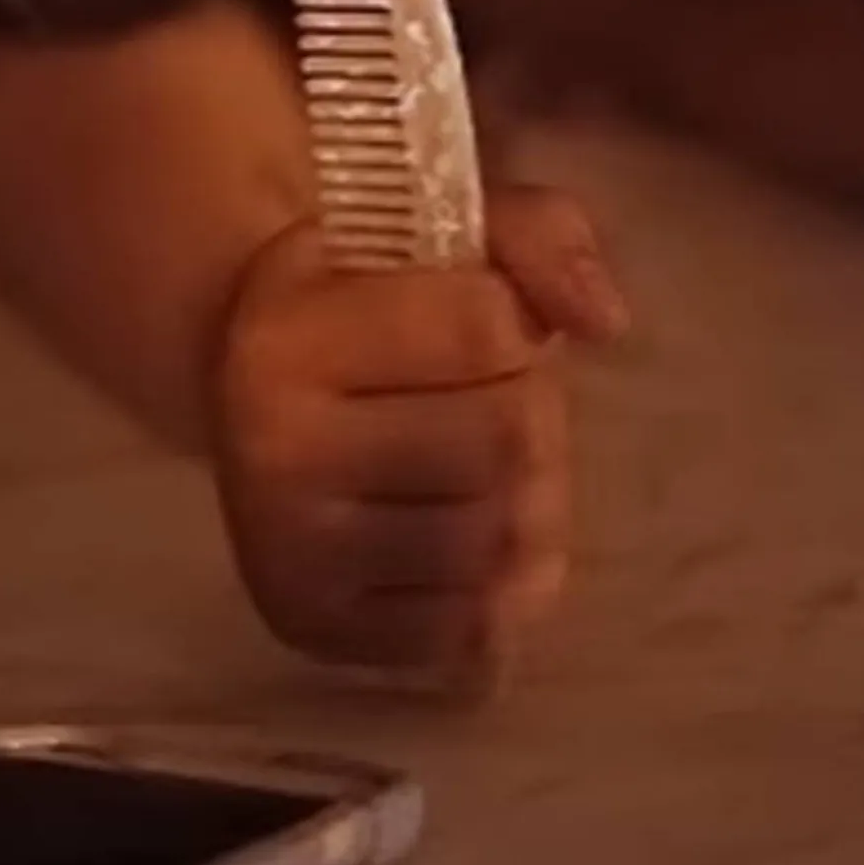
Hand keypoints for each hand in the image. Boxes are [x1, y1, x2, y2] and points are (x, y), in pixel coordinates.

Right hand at [211, 187, 627, 671]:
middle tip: (486, 404)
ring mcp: (287, 550)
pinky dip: (495, 586)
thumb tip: (603, 321)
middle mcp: (271, 446)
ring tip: (482, 469)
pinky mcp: (315, 627)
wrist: (260, 410)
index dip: (511, 323)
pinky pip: (469, 626)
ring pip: (493, 539)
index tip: (476, 326)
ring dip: (525, 502)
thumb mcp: (439, 238)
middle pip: (502, 441)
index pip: (484, 328)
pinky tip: (464, 535)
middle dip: (527, 416)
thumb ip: (539, 237)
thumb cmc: (367, 315)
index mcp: (289, 332)